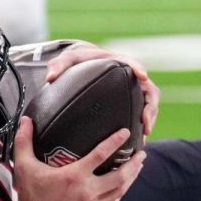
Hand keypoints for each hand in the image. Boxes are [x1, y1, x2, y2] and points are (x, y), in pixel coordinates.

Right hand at [12, 116, 146, 200]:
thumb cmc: (31, 197)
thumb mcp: (24, 166)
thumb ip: (24, 141)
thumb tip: (25, 120)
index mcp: (74, 176)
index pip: (100, 155)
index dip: (114, 142)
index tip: (125, 132)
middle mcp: (87, 189)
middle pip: (120, 176)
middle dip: (134, 164)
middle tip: (142, 152)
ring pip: (120, 189)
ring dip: (132, 177)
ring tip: (139, 165)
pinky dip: (121, 193)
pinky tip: (124, 187)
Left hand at [45, 42, 159, 137]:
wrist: (85, 65)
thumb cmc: (78, 62)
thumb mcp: (67, 60)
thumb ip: (58, 65)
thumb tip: (50, 78)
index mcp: (118, 62)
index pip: (133, 64)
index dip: (139, 69)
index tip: (142, 76)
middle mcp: (129, 76)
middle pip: (149, 89)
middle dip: (150, 105)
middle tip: (145, 121)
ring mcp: (132, 90)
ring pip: (149, 103)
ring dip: (150, 118)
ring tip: (145, 135)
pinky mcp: (131, 100)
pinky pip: (142, 111)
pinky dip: (142, 124)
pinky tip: (137, 140)